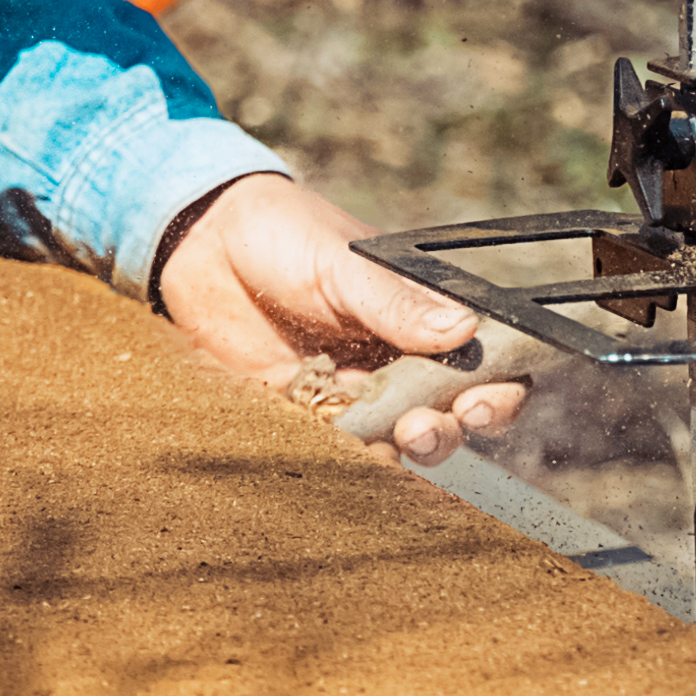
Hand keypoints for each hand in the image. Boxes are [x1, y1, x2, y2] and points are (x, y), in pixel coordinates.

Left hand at [153, 172, 530, 466]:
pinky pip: (335, 450)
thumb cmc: (284, 235)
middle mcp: (397, 361)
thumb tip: (466, 330)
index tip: (476, 405)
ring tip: (384, 444)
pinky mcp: (304, 413)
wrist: (200, 243)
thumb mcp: (343, 264)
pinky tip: (340, 460)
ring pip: (394, 441)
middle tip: (422, 429)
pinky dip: (344, 461)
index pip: (483, 364)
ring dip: (396, 452)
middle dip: (445, 432)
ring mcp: (352, 391)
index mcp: (422, 318)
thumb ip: (398, 303)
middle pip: (446, 416)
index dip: (495, 393)